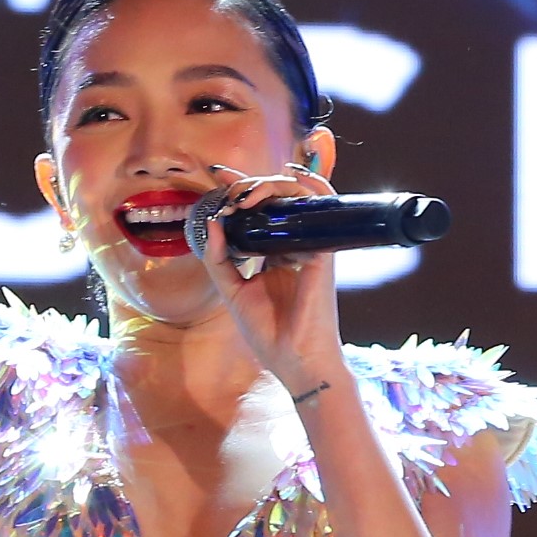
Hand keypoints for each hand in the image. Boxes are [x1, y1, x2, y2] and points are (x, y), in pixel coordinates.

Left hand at [196, 163, 350, 402]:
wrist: (295, 361)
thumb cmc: (269, 333)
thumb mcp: (232, 292)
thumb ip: (219, 259)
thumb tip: (212, 223)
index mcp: (274, 255)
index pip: (259, 213)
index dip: (240, 189)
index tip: (217, 176)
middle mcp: (294, 245)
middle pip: (277, 200)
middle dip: (250, 183)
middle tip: (227, 186)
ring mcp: (311, 245)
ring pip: (298, 197)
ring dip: (271, 185)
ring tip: (246, 193)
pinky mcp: (324, 250)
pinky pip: (324, 207)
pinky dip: (309, 186)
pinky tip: (290, 175)